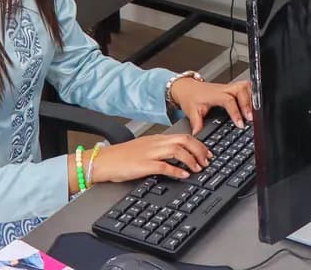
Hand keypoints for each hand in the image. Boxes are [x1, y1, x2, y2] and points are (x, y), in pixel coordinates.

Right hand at [88, 133, 211, 183]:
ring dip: (191, 160)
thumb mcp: (143, 150)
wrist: (103, 161)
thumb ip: (159, 151)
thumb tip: (175, 158)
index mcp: (156, 139)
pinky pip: (164, 166)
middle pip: (184, 140)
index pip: (182, 136)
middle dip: (199, 150)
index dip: (198, 144)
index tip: (207, 153)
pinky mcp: (143, 165)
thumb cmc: (121, 157)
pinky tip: (184, 175)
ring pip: (177, 150)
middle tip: (207, 161)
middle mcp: (155, 143)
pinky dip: (177, 170)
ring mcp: (150, 153)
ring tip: (199, 169)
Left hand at [171, 75, 254, 132]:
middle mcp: (223, 89)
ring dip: (251, 97)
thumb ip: (196, 123)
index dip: (236, 112)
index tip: (240, 124)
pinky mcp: (231, 88)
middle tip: (250, 118)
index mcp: (214, 94)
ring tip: (255, 111)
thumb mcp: (191, 111)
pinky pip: (245, 87)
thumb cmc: (190, 97)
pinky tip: (254, 103)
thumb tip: (198, 135)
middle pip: (240, 89)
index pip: (228, 100)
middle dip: (247, 103)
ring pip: (244, 86)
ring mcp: (228, 87)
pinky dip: (251, 94)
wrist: (186, 88)